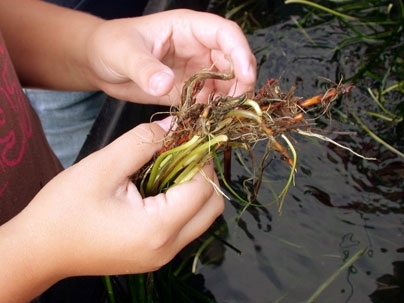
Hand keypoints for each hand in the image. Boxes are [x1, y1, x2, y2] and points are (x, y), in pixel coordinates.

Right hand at [0, 118, 223, 300]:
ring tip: (170, 166)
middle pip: (212, 207)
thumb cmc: (64, 209)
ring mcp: (163, 256)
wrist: (39, 249)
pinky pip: (185, 226)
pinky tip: (160, 186)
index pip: (203, 187)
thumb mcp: (103, 166)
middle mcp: (168, 248)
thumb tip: (174, 124)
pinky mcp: (155, 255)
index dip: (200, 157)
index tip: (188, 136)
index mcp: (158, 228)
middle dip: (204, 174)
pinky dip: (183, 203)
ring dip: (195, 189)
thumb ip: (143, 142)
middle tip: (181, 151)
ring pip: (201, 218)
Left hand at [85, 9, 255, 103]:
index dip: (241, 53)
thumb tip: (165, 84)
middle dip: (240, 82)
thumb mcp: (125, 53)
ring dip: (228, 101)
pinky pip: (208, 101)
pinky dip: (212, 112)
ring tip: (221, 118)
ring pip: (225, 84)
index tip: (246, 76)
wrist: (101, 64)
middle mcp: (198, 49)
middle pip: (233, 62)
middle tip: (236, 105)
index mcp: (188, 29)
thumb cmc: (110, 45)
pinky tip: (206, 123)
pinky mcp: (189, 91)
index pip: (225, 34)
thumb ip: (145, 68)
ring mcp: (195, 71)